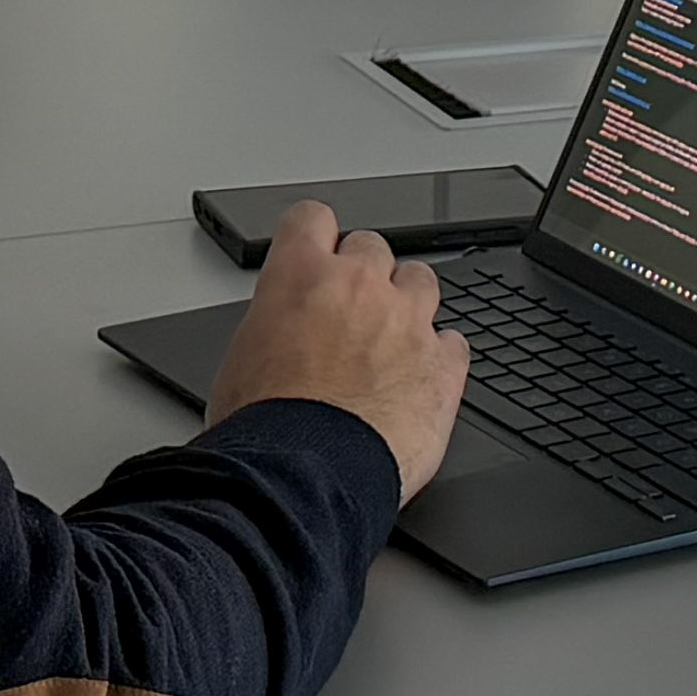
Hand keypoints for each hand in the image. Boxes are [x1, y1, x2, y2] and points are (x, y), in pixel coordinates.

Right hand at [202, 203, 468, 501]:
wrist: (304, 477)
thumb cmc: (264, 430)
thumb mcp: (241, 358)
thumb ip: (275, 324)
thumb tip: (282, 334)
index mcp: (301, 277)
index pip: (312, 219)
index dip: (314, 238)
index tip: (317, 254)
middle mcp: (360, 287)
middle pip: (373, 247)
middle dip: (363, 276)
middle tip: (350, 314)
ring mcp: (408, 322)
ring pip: (422, 281)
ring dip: (408, 304)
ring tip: (392, 342)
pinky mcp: (444, 366)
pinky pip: (455, 341)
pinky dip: (440, 356)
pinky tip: (421, 379)